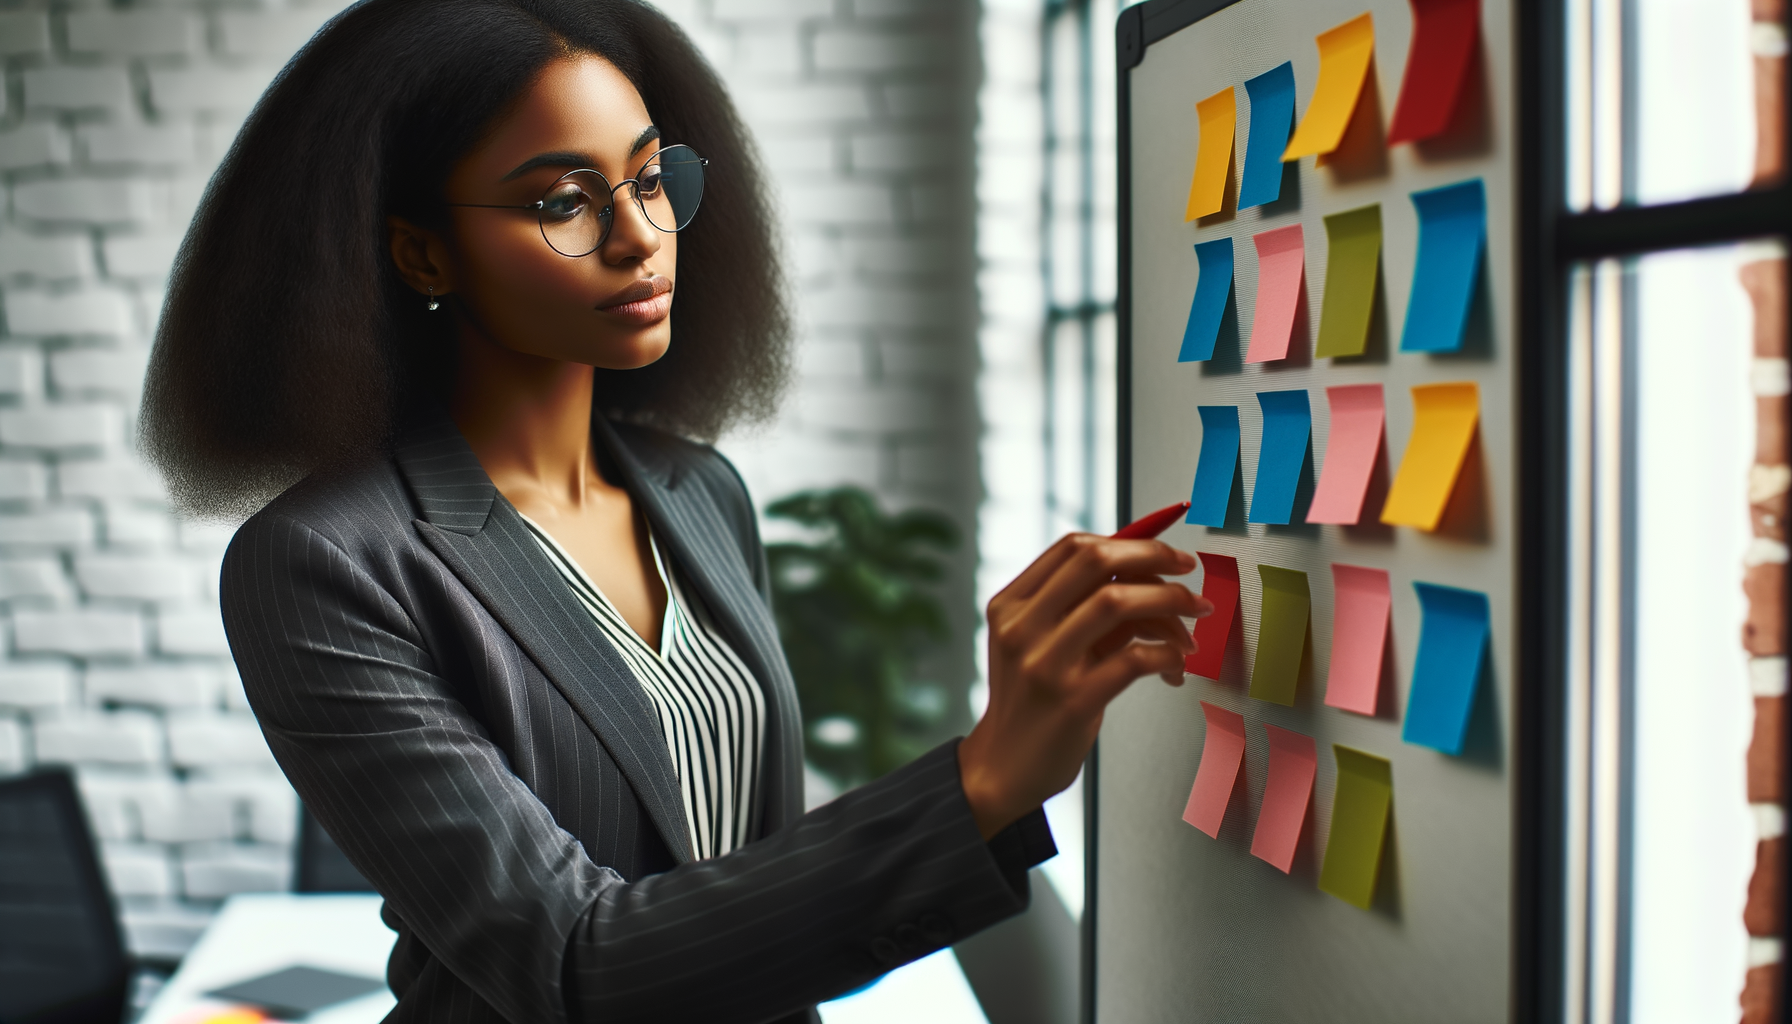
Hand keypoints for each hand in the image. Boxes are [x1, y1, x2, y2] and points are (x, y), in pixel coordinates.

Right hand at [957, 534, 1212, 838]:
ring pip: (1119, 603)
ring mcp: (1045, 663)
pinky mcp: (1072, 700)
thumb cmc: (1031, 702)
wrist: (1003, 768)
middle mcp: (1022, 627)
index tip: (1167, 554)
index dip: (1131, 541)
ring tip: (1193, 620)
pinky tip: (1175, 663)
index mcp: (1011, 605)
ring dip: (1170, 604)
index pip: (1074, 547)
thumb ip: (1079, 609)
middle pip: (1096, 562)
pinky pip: (1135, 658)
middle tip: (1188, 575)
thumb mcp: (1038, 644)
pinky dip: (1167, 653)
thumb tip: (1149, 572)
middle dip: (1155, 559)